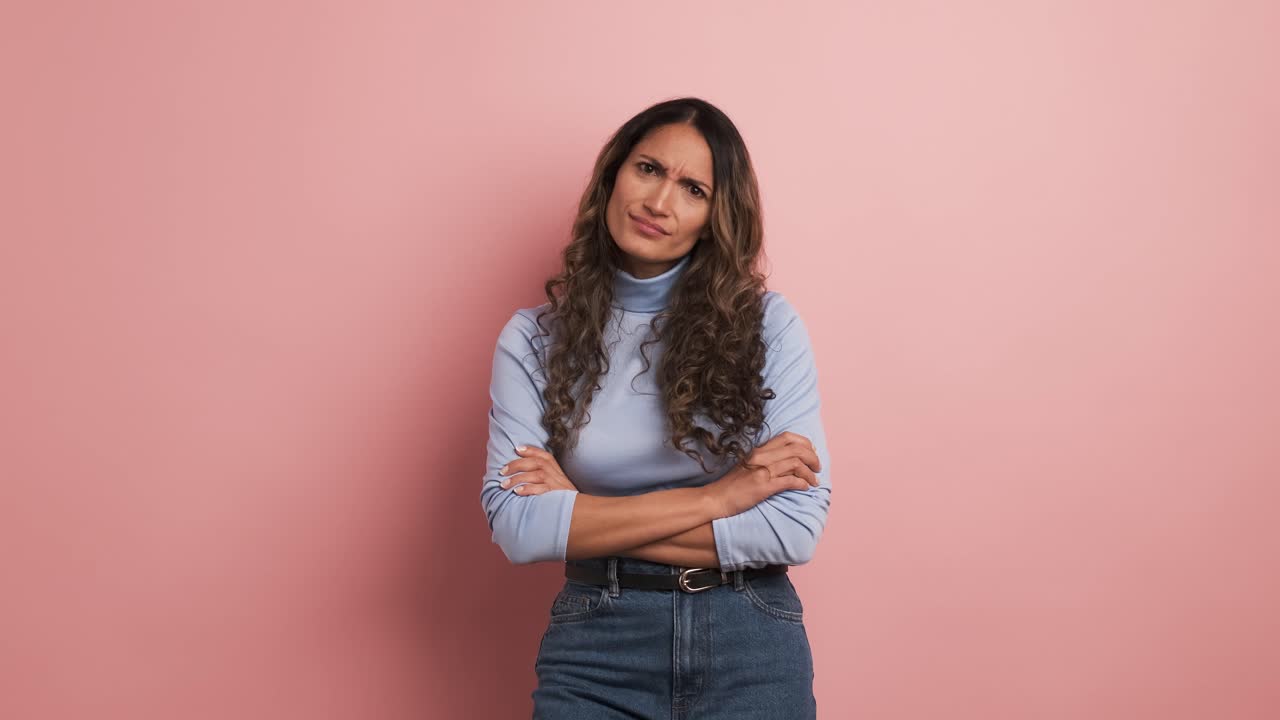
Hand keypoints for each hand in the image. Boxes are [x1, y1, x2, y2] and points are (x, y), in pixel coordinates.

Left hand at [497, 445, 578, 495]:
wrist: (578, 508)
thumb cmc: (561, 493)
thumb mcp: (555, 479)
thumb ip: (542, 472)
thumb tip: (519, 470)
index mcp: (554, 467)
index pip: (542, 454)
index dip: (530, 450)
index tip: (516, 448)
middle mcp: (555, 472)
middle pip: (535, 462)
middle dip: (516, 465)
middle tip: (502, 472)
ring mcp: (555, 483)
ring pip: (535, 475)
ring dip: (517, 478)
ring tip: (504, 484)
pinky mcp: (555, 495)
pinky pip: (540, 489)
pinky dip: (528, 489)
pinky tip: (517, 492)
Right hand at [705, 431, 821, 518]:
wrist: (716, 498)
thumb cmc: (733, 485)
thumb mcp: (748, 466)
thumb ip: (766, 460)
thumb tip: (788, 462)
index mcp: (759, 450)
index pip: (787, 437)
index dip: (805, 443)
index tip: (812, 452)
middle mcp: (762, 457)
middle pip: (796, 449)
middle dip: (812, 458)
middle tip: (817, 468)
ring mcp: (762, 471)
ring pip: (796, 464)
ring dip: (810, 473)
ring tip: (814, 481)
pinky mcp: (763, 486)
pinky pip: (789, 481)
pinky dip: (802, 483)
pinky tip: (805, 487)